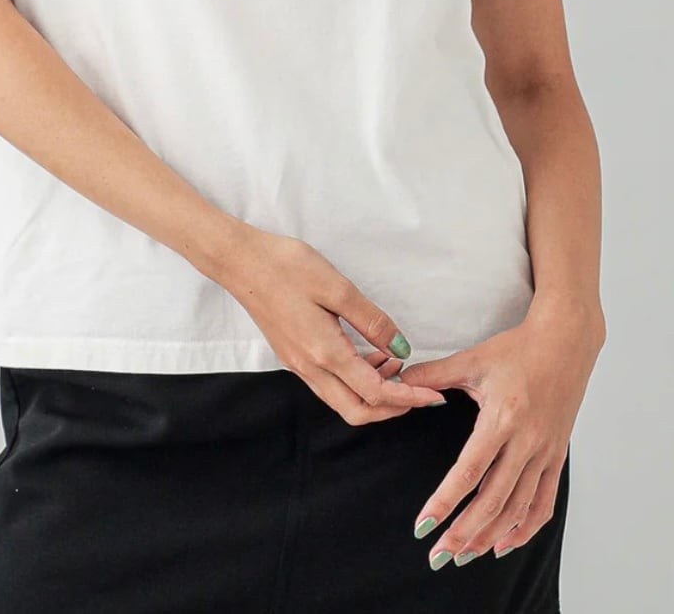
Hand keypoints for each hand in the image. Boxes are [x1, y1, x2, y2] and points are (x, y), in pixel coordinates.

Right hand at [216, 226, 448, 424]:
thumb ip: (371, 320)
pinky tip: (367, 356)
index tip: (433, 396)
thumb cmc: (286, 267)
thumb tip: (400, 349)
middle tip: (416, 389)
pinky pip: (329, 385)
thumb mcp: (336, 287)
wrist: (240, 261)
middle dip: (392, 410)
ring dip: (373, 396)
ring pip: (342, 401)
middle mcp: (310, 368)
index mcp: (324, 353)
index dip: (409, 398)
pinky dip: (355, 382)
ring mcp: (298, 365)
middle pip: (358, 412)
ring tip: (395, 366)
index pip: (375, 393)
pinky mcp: (293, 355)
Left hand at [401, 303, 605, 565]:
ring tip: (464, 555)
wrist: (564, 342)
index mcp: (502, 418)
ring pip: (517, 507)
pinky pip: (544, 502)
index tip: (424, 525)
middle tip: (438, 556)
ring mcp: (545, 452)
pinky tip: (504, 544)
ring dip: (491, 536)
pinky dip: (525, 528)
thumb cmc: (516, 349)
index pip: (470, 470)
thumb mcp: (472, 359)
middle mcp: (526, 441)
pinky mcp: (557, 457)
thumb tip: (398, 382)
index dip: (446, 501)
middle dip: (464, 532)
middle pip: (493, 499)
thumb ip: (433, 375)